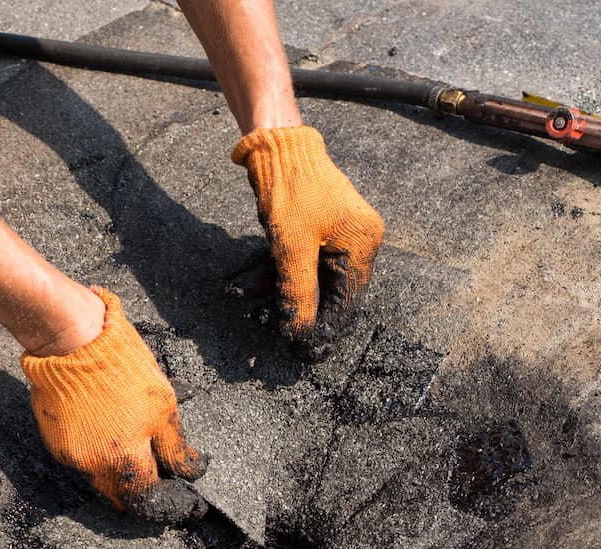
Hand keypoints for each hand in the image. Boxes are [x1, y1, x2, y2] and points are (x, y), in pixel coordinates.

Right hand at [21, 288, 206, 514]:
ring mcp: (69, 455)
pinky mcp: (54, 439)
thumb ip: (176, 448)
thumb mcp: (163, 406)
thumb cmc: (123, 369)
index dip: (168, 505)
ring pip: (101, 478)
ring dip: (121, 470)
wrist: (72, 341)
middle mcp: (92, 466)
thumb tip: (193, 471)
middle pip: (122, 496)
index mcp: (123, 461)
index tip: (184, 498)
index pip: (146, 504)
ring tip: (138, 445)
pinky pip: (82, 459)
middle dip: (144, 490)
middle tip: (164, 475)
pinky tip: (112, 429)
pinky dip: (100, 452)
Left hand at [233, 126, 383, 341]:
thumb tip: (300, 333)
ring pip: (302, 274)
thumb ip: (298, 293)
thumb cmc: (290, 189)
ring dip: (269, 287)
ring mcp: (334, 234)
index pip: (347, 301)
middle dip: (289, 305)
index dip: (324, 327)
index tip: (302, 351)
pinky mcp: (312, 229)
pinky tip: (238, 282)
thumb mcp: (291, 248)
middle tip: (266, 328)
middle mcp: (355, 240)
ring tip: (238, 296)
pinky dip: (268, 270)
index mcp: (362, 245)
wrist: (274, 144)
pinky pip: (293, 259)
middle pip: (324, 289)